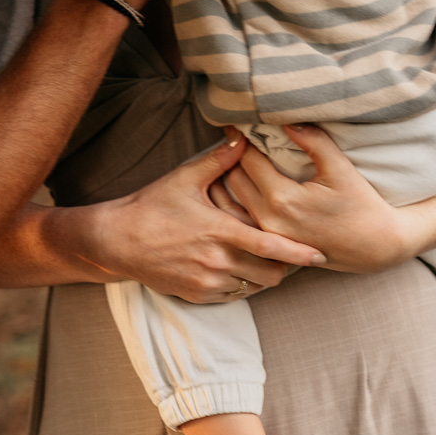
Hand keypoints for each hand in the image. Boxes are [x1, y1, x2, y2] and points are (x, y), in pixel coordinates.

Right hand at [84, 135, 326, 303]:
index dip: (298, 253)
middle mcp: (216, 261)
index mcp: (219, 231)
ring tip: (268, 263)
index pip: (270, 247)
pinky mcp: (196, 296)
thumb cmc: (151, 206)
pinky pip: (233, 296)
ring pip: (253, 288)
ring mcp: (206, 282)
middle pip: (269, 274)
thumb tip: (243, 138)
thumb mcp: (185, 179)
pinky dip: (242, 286)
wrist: (116, 240)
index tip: (319, 255)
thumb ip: (219, 161)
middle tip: (291, 256)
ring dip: (264, 277)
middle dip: (285, 267)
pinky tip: (240, 270)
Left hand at [220, 124, 415, 273]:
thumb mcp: (340, 168)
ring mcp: (267, 236)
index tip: (241, 124)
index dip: (243, 138)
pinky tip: (248, 185)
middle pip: (235, 179)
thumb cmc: (362, 205)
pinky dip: (238, 199)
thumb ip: (313, 141)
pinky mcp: (271, 245)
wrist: (376, 247)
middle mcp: (268, 220)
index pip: (247, 159)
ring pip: (233, 200)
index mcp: (283, 199)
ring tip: (241, 159)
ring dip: (234, 178)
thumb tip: (287, 120)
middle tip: (241, 139)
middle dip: (235, 157)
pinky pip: (242, 217)